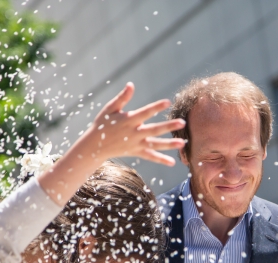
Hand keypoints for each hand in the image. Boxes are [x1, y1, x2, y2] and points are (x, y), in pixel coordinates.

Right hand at [37, 83, 184, 205]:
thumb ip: (122, 98)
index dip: (156, 107)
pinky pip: (150, 157)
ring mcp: (136, 144)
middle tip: (182, 122)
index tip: (168, 102)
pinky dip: (161, 159)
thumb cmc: (103, 124)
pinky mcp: (136, 152)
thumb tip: (131, 84)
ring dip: (169, 145)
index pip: (145, 112)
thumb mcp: (110, 109)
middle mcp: (134, 133)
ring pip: (155, 144)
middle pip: (154, 129)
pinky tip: (173, 162)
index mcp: (129, 120)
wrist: (95, 146)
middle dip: (169, 126)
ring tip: (183, 143)